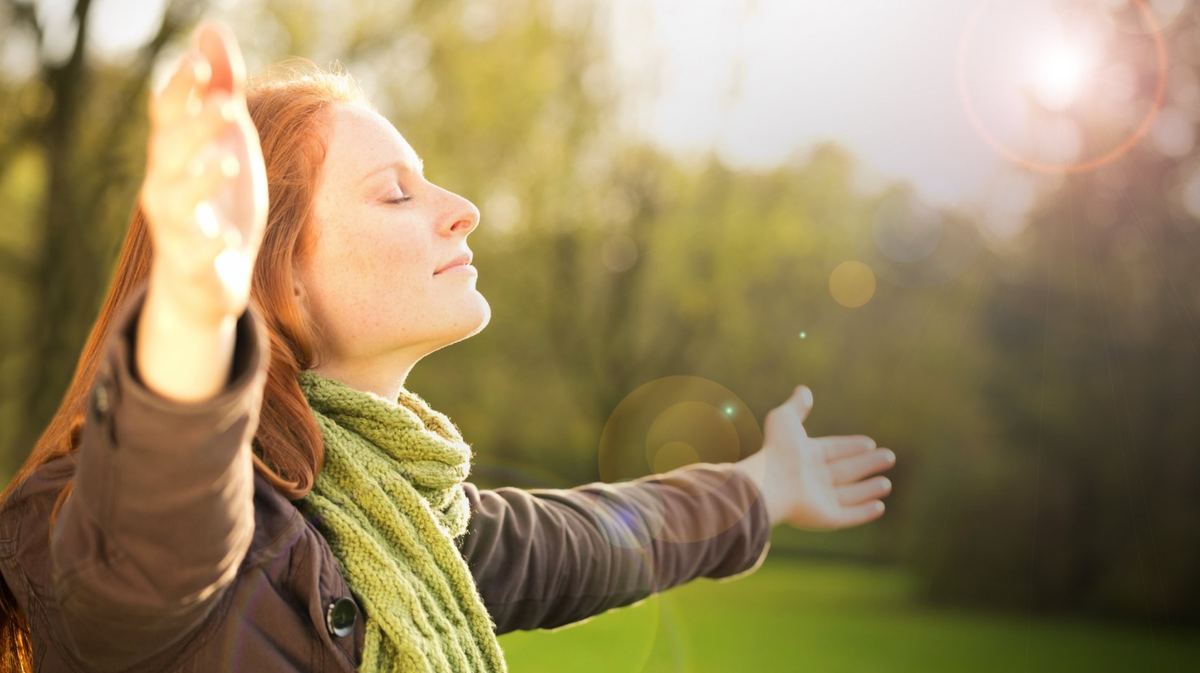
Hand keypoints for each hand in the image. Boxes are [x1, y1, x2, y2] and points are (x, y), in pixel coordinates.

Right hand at [140, 21, 266, 326]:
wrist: (209, 280)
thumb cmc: (218, 201)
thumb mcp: (228, 142)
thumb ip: (222, 91)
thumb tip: (212, 30)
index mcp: (175, 155)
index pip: (169, 113)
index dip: (182, 88)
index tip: (202, 63)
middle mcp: (166, 187)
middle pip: (170, 151)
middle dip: (196, 127)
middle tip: (229, 107)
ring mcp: (177, 229)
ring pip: (174, 202)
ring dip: (198, 181)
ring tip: (228, 163)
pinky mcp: (194, 268)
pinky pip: (194, 257)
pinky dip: (208, 246)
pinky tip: (227, 239)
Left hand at [735, 386, 895, 529]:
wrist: (771, 483)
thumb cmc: (778, 451)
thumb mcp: (785, 420)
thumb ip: (796, 406)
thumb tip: (803, 390)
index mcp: (805, 456)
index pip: (835, 449)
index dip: (851, 446)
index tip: (869, 443)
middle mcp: (813, 479)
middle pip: (847, 470)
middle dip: (867, 464)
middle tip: (889, 457)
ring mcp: (820, 500)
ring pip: (850, 494)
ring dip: (869, 490)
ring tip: (886, 484)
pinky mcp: (825, 518)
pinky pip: (849, 515)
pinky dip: (864, 512)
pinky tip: (880, 507)